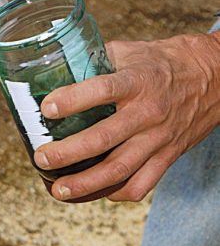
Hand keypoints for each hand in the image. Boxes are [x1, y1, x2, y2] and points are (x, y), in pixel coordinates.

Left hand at [33, 32, 219, 201]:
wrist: (218, 76)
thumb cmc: (167, 64)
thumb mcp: (134, 52)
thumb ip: (98, 61)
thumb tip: (58, 69)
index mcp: (139, 80)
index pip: (103, 90)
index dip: (73, 100)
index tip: (48, 108)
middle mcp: (148, 112)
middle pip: (104, 138)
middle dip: (68, 153)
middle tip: (42, 158)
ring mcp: (158, 138)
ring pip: (119, 169)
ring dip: (85, 184)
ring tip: (59, 190)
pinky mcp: (167, 157)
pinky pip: (141, 185)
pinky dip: (116, 193)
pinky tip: (97, 192)